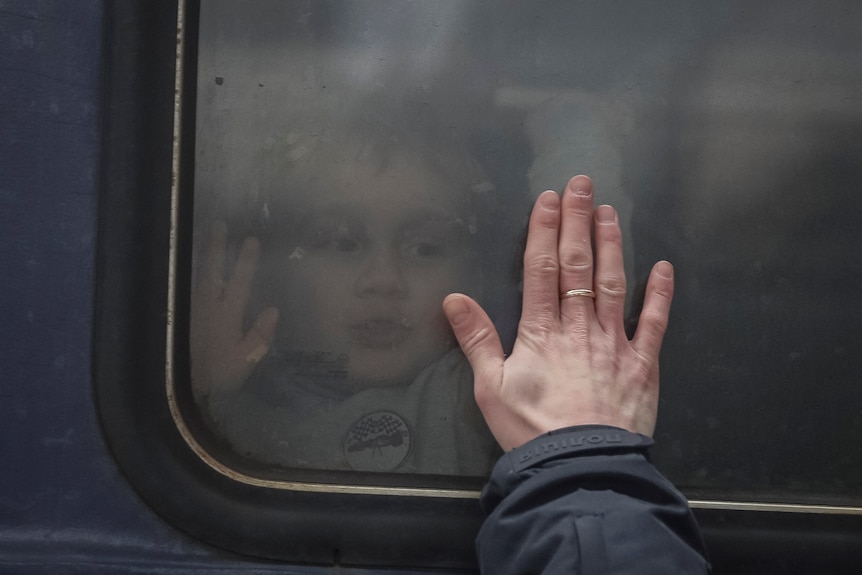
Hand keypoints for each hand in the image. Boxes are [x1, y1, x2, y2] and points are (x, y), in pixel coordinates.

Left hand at [190, 221, 278, 398]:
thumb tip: (272, 309)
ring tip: (204, 236)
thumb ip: (260, 336)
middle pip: (212, 271)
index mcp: (226, 316)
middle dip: (217, 248)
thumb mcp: (246, 361)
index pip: (238, 283)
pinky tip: (193, 267)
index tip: (251, 240)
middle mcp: (207, 307)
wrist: (184, 390)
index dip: (245, 261)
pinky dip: (192, 272)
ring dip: (203, 255)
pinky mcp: (183, 317)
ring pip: (198, 276)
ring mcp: (193, 310)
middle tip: (219, 225)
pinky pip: (189, 286)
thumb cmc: (220, 376)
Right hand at [443, 176, 673, 450]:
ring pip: (613, 283)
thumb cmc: (531, 428)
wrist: (580, 466)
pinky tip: (663, 267)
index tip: (550, 199)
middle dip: (579, 222)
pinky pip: (654, 323)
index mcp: (541, 331)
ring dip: (612, 245)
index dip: (545, 231)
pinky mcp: (642, 364)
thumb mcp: (490, 387)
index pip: (542, 269)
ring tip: (611, 212)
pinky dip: (659, 294)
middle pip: (578, 265)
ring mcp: (614, 342)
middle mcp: (579, 327)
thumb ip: (476, 340)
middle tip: (583, 184)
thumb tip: (454, 299)